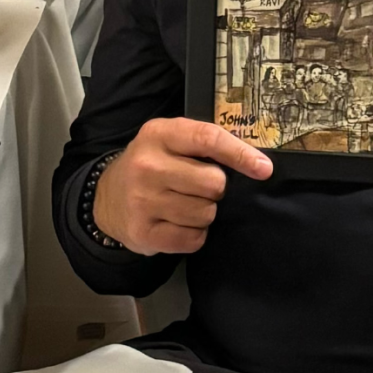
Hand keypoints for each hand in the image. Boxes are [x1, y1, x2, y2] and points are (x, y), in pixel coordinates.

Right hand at [93, 117, 271, 255]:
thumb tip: (258, 163)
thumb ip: (208, 144)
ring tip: (187, 204)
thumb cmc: (155, 164)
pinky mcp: (143, 233)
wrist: (107, 196)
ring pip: (206, 213)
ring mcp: (142, 201)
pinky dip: (195, 234)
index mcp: (159, 134)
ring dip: (206, 212)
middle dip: (217, 188)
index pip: (209, 139)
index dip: (241, 154)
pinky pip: (193, 239)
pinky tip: (180, 222)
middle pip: (213, 182)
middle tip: (202, 187)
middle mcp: (147, 165)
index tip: (264, 169)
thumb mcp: (173, 140)